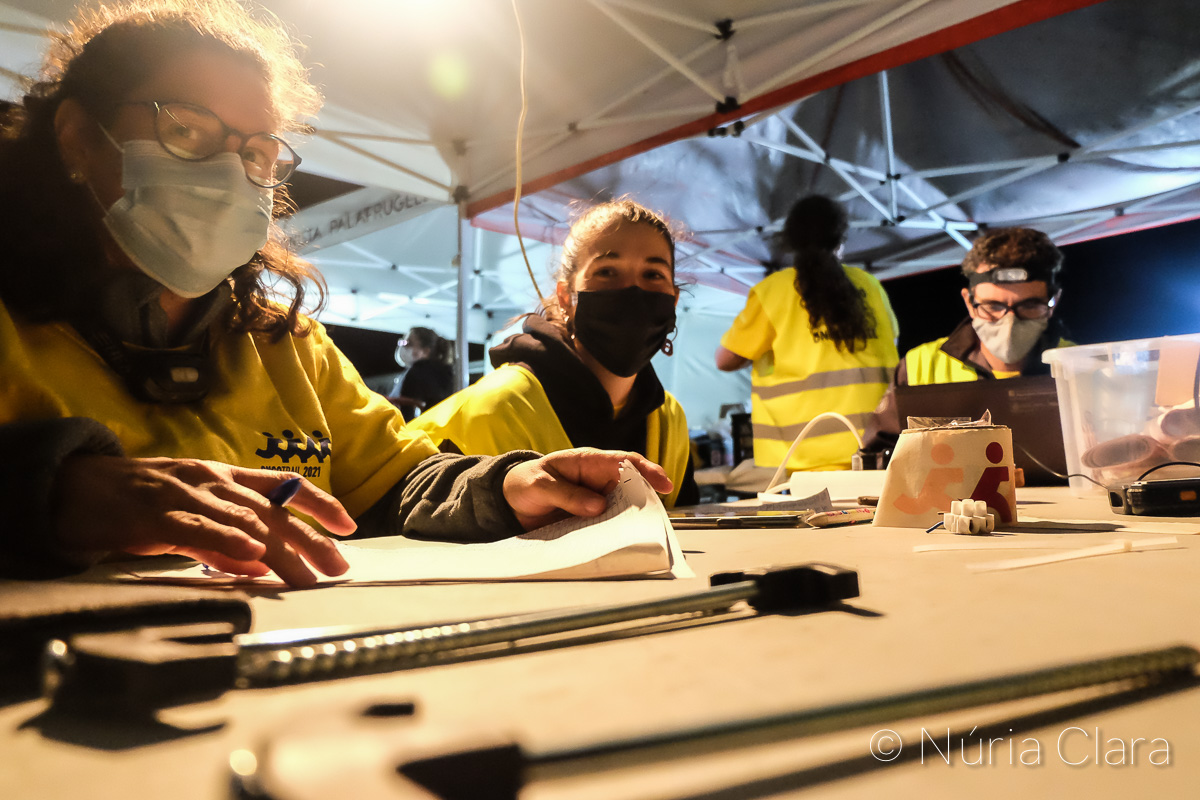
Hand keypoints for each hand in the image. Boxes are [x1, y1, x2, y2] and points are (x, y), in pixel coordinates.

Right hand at [52, 456, 355, 586]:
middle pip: (273, 509)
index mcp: (224, 478)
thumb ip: (224, 540)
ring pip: (244, 520)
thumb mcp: (189, 517)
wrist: (72, 488)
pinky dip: (227, 541)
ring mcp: (185, 494)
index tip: (348, 527)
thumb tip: (262, 565)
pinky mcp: (155, 514)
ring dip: (280, 550)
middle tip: (337, 567)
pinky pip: (198, 529)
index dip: (318, 503)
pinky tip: (251, 556)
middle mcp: (212, 480)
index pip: (283, 485)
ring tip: (307, 575)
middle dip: (310, 539)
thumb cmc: (134, 504)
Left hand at [501, 448, 672, 529]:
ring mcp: (598, 502)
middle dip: (647, 501)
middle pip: (633, 488)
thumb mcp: (541, 485)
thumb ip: (567, 494)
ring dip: (632, 521)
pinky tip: (619, 545)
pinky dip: (616, 534)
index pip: (625, 462)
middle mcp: (599, 481)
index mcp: (590, 462)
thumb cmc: (527, 483)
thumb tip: (598, 506)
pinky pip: (609, 527)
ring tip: (641, 535)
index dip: (648, 470)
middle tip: (654, 519)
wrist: (512, 501)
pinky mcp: (592, 521)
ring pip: (624, 510)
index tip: (664, 484)